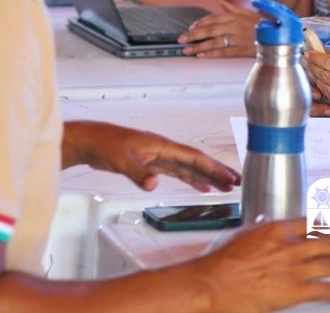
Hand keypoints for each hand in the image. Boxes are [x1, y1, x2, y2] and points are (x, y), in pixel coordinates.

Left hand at [64, 121, 238, 191]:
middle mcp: (165, 150)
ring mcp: (159, 156)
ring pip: (189, 168)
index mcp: (163, 145)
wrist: (92, 142)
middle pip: (196, 162)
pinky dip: (190, 179)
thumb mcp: (121, 161)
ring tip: (224, 187)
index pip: (194, 158)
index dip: (213, 168)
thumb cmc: (106, 145)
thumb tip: (154, 185)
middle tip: (236, 182)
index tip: (229, 177)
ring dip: (206, 177)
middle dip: (217, 172)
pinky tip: (200, 187)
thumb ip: (138, 173)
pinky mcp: (152, 164)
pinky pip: (178, 172)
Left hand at [179, 0, 262, 56]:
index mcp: (235, 16)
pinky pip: (223, 52)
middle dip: (193, 34)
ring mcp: (238, 37)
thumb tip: (222, 3)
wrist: (278, 36)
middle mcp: (234, 25)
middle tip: (181, 39)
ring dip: (198, 46)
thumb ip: (233, 9)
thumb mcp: (249, 13)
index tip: (189, 28)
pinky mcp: (241, 49)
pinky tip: (201, 55)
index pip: (212, 18)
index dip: (199, 23)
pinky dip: (211, 54)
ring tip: (187, 50)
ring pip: (214, 41)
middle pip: (210, 29)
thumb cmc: (263, 24)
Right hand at [193, 219, 329, 309]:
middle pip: (328, 242)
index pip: (311, 223)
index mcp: (278, 228)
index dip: (327, 227)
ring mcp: (294, 268)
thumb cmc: (222, 261)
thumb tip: (265, 226)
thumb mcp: (243, 235)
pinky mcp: (293, 291)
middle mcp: (291, 246)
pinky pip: (322, 290)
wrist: (215, 284)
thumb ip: (260, 230)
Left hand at [306, 34, 329, 116]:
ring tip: (313, 69)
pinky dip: (325, 91)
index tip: (309, 52)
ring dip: (316, 79)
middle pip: (324, 76)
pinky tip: (323, 81)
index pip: (329, 63)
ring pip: (325, 90)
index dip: (316, 57)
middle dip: (313, 66)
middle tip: (306, 59)